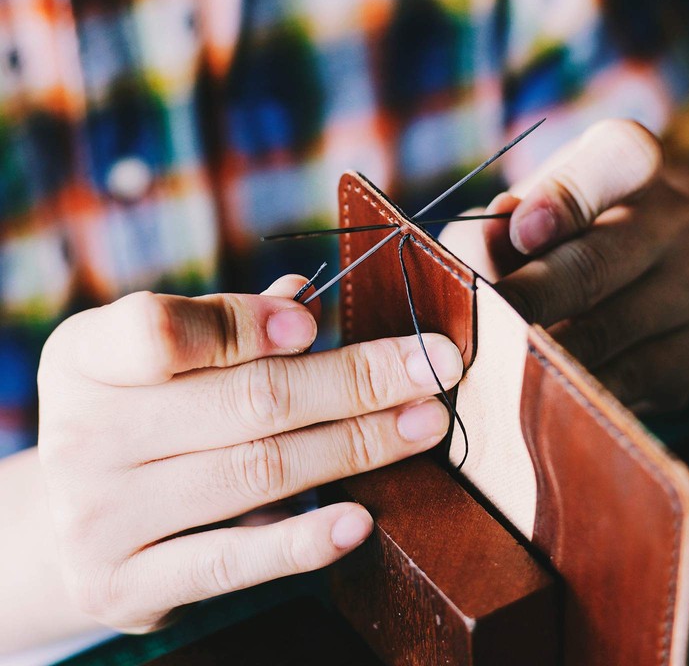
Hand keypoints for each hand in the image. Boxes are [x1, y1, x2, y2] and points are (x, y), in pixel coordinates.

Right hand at [37, 278, 461, 633]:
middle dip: (354, 380)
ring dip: (357, 445)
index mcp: (86, 358)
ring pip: (256, 471)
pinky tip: (361, 519)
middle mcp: (84, 435)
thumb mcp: (158, 360)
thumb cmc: (135, 417)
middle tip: (433, 366)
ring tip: (424, 424)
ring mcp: (101, 518)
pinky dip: (303, 540)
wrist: (61, 524)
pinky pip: (231, 562)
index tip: (317, 323)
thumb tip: (305, 299)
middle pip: (244, 401)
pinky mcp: (129, 585)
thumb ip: (228, 325)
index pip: (161, 330)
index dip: (246, 324)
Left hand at [445, 119, 688, 410]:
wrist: (623, 280)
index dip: (566, 196)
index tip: (520, 232)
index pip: (620, 158)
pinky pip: (631, 379)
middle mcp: (675, 217)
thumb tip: (487, 242)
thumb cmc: (547, 239)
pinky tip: (543, 390)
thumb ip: (491, 229)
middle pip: (598, 261)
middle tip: (487, 324)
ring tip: (501, 364)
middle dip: (532, 298)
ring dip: (547, 352)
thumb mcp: (511, 217)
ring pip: (610, 329)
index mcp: (630, 164)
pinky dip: (578, 389)